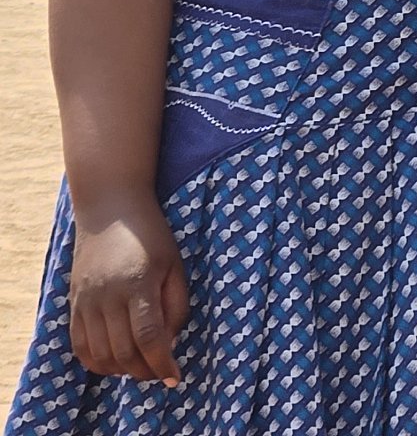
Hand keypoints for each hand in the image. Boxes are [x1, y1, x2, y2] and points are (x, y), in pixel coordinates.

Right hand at [68, 196, 189, 384]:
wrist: (110, 208)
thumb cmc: (151, 234)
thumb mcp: (174, 263)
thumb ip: (175, 304)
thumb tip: (169, 343)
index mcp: (138, 284)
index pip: (149, 337)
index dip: (162, 362)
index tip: (174, 377)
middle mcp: (107, 297)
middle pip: (123, 352)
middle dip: (145, 370)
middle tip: (160, 372)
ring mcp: (86, 302)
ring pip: (100, 355)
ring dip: (122, 370)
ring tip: (141, 366)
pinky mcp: (73, 304)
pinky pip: (80, 346)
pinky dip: (97, 362)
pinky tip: (114, 361)